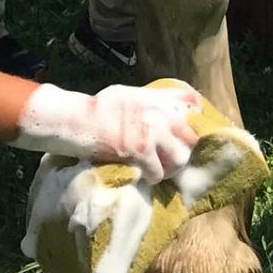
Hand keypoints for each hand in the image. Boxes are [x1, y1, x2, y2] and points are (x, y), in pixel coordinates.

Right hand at [13, 82, 204, 184]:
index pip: (189, 100)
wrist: (77, 120)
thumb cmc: (96, 109)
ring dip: (170, 167)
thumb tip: (164, 115)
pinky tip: (143, 175)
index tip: (189, 130)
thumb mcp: (127, 95)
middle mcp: (158, 111)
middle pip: (191, 135)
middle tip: (172, 157)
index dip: (195, 116)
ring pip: (180, 158)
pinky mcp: (141, 150)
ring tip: (159, 170)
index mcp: (154, 96)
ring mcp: (151, 131)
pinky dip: (152, 178)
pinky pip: (158, 172)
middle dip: (183, 149)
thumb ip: (148, 102)